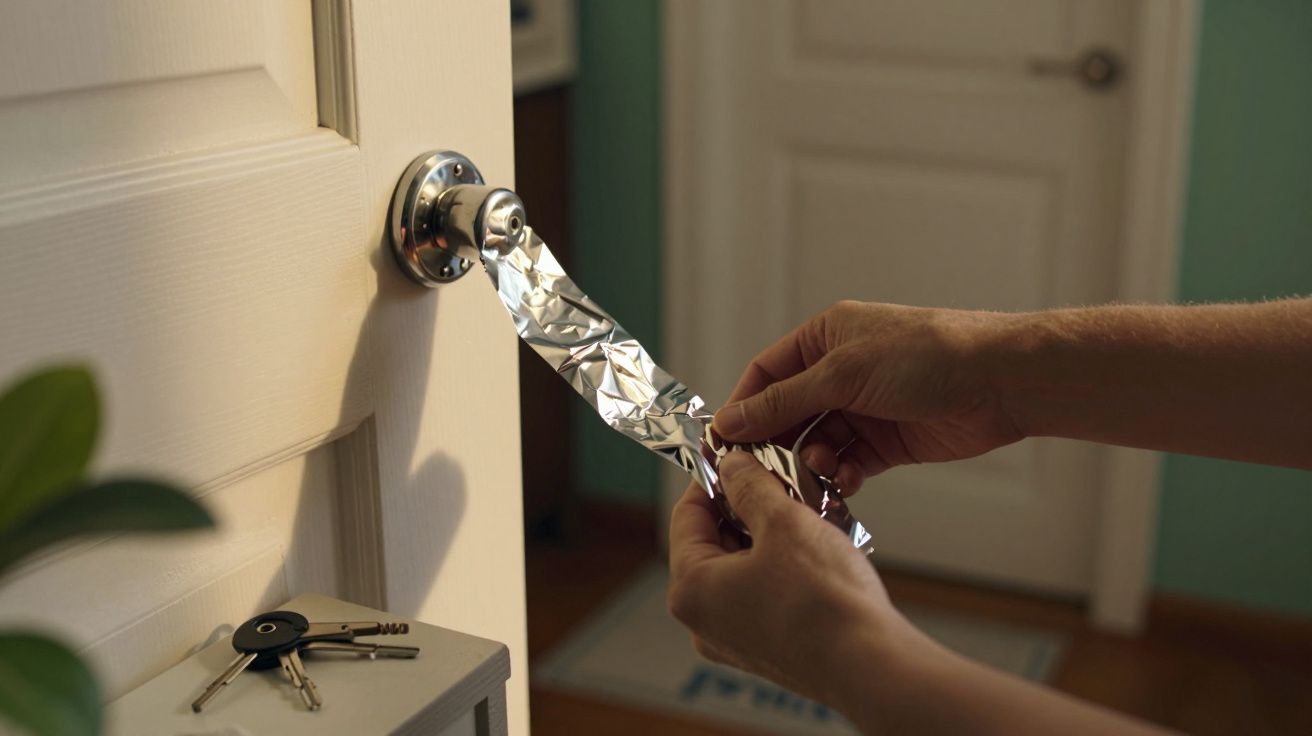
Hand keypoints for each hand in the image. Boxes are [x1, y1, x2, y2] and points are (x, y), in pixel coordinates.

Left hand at [666, 451, 928, 712]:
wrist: (872, 667)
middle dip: (747, 507)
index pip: (686, 515)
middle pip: (713, 542)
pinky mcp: (768, 651)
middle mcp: (704, 621)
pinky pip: (763, 594)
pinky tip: (817, 550)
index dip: (714, 478)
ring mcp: (734, 641)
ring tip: (806, 513)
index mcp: (690, 589)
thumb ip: (750, 485)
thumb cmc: (824, 601)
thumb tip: (732, 465)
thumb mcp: (783, 521)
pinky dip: (784, 567)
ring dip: (770, 535)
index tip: (738, 458)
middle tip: (781, 481)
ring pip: (742, 567)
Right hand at [713, 301, 1023, 492]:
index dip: (744, 407)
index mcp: (826, 337)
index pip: (766, 373)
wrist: (1001, 382)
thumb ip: (784, 401)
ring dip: (811, 462)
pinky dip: (841, 475)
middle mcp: (841, 371)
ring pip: (816, 443)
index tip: (724, 442)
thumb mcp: (843, 373)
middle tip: (764, 473)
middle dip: (776, 443)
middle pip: (788, 413)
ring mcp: (865, 408)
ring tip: (820, 473)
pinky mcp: (887, 441)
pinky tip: (846, 481)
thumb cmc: (928, 356)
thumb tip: (731, 419)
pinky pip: (848, 463)